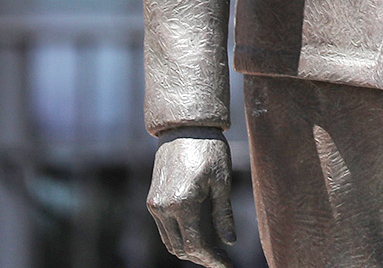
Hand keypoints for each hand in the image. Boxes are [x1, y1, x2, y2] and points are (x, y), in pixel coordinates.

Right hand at [147, 135, 236, 267]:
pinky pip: (165, 229)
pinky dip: (181, 236)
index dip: (213, 260)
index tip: (228, 266)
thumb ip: (224, 214)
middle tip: (223, 258)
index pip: (196, 246)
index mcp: (183, 204)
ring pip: (171, 241)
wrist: (183, 128)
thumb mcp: (222, 181)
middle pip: (181, 249)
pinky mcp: (152, 200)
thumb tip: (229, 242)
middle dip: (202, 257)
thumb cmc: (208, 150)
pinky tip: (200, 233)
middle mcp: (163, 208)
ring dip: (190, 249)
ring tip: (214, 248)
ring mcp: (154, 205)